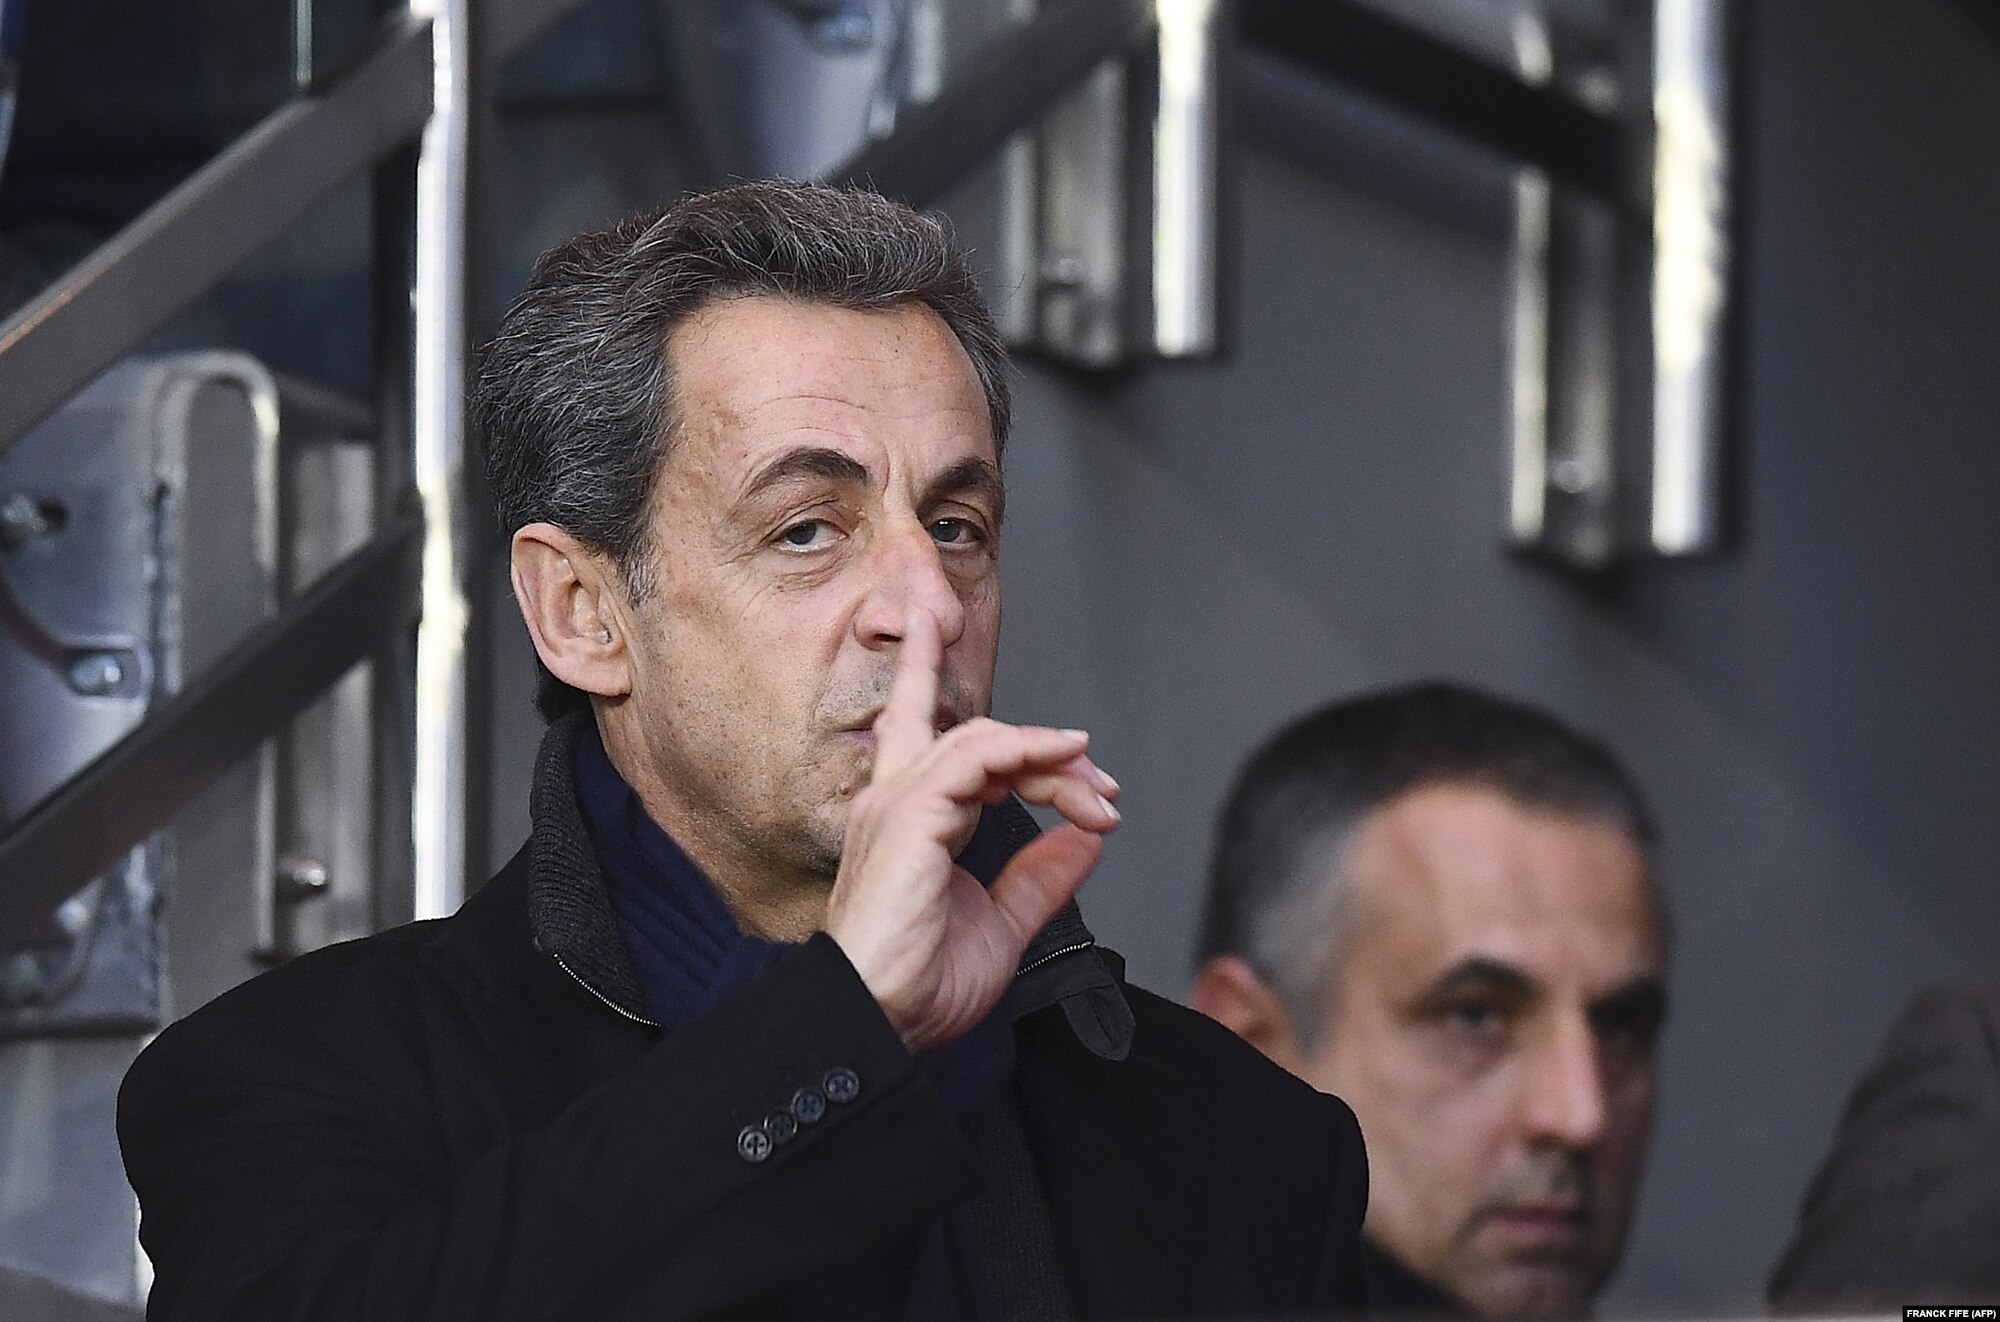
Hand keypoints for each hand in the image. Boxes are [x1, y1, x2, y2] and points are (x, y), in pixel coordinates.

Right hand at [825, 608, 1119, 1053]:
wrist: (879, 1019)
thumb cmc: (916, 984)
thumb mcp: (1002, 924)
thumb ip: (1039, 878)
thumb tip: (1082, 841)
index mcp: (913, 824)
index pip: (957, 753)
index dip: (1027, 752)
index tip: (1089, 791)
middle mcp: (899, 801)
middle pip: (967, 728)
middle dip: (1039, 738)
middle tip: (1097, 776)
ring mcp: (900, 802)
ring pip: (984, 740)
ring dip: (1051, 756)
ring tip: (1096, 789)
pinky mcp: (911, 813)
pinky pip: (977, 757)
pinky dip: (1029, 750)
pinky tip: (1066, 759)